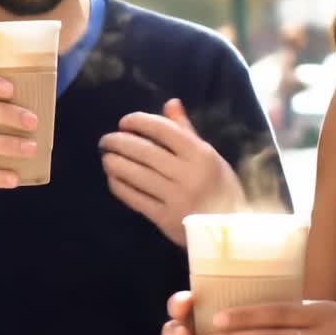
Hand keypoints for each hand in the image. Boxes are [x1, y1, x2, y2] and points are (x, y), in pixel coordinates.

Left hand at [100, 99, 245, 244]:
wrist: (230, 232)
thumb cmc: (220, 188)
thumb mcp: (210, 156)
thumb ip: (186, 131)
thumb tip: (170, 102)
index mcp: (200, 154)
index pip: (163, 130)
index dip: (139, 122)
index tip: (124, 122)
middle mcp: (187, 174)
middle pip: (145, 152)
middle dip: (119, 142)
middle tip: (105, 140)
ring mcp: (175, 197)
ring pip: (136, 174)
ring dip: (115, 163)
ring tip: (107, 158)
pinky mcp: (165, 218)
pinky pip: (135, 198)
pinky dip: (120, 186)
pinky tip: (113, 179)